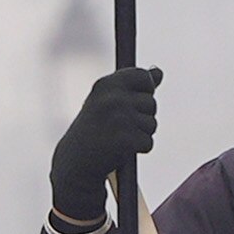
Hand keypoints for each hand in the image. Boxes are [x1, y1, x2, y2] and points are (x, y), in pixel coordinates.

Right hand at [49, 65, 162, 217]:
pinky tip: (121, 150)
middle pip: (151, 103)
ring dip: (140, 134)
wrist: (76, 162)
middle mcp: (113, 98)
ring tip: (118, 138)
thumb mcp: (109, 102)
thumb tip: (158, 72)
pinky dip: (139, 149)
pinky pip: (148, 142)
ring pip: (151, 124)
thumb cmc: (95, 129)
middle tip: (119, 126)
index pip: (142, 76)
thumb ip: (134, 85)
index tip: (132, 101)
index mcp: (106, 85)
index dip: (144, 90)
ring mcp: (119, 119)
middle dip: (141, 117)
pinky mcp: (125, 140)